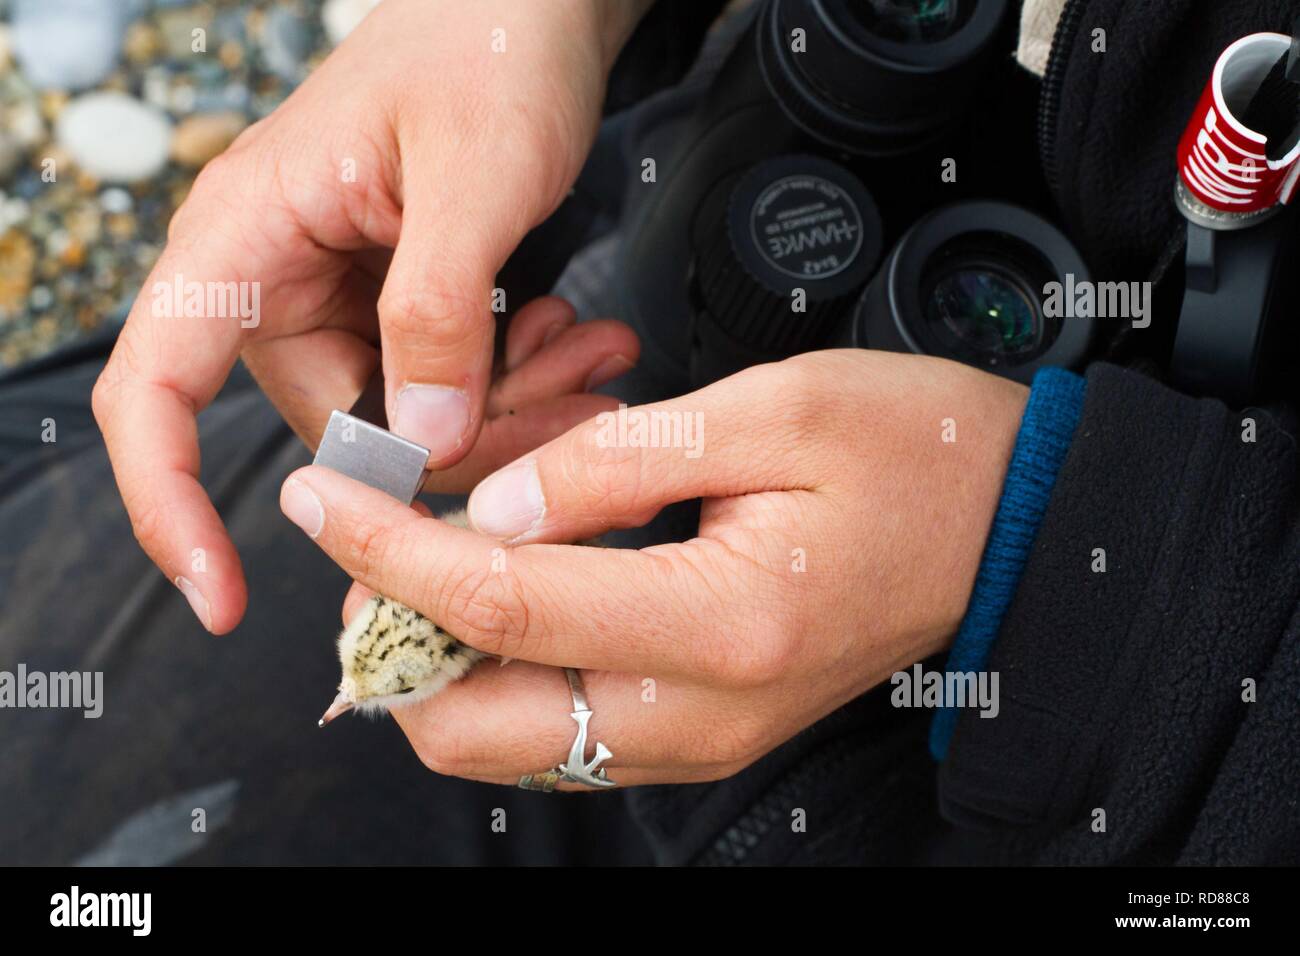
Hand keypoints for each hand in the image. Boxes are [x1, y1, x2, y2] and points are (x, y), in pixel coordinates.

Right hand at [93, 0, 650, 632]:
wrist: (530, 2)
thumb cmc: (485, 44)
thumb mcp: (473, 177)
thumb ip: (439, 312)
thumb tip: (420, 443)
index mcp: (245, 235)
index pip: (153, 390)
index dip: (166, 501)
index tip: (218, 594)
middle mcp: (276, 273)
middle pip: (336, 426)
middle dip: (458, 444)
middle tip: (572, 411)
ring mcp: (339, 289)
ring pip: (410, 415)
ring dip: (507, 406)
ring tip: (591, 355)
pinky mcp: (397, 295)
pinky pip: (446, 378)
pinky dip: (514, 374)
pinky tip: (574, 338)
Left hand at [280, 351, 1027, 786]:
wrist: (1004, 527)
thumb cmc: (912, 453)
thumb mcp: (769, 410)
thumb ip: (617, 460)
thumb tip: (495, 504)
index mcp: (719, 620)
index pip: (497, 603)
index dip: (388, 547)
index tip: (323, 495)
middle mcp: (698, 711)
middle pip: (469, 728)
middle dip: (392, 639)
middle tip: (382, 538)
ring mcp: (695, 738)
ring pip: (501, 744)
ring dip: (437, 660)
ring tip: (437, 554)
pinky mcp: (696, 732)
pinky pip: (554, 733)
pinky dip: (498, 671)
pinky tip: (506, 588)